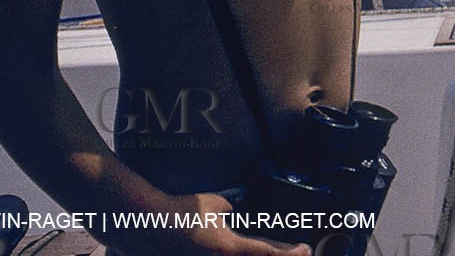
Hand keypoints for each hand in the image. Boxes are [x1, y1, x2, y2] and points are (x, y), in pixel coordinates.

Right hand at [96, 192, 311, 255]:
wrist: (149, 222)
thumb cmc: (184, 209)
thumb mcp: (217, 203)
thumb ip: (232, 211)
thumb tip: (237, 213)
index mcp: (230, 248)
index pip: (268, 252)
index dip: (290, 253)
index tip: (305, 250)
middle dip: (278, 255)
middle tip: (297, 252)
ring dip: (259, 253)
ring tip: (273, 248)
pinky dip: (238, 253)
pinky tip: (239, 248)